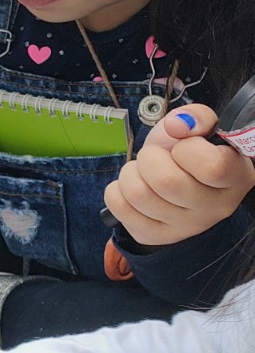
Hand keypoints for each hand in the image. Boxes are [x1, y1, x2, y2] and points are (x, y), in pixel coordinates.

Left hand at [103, 105, 254, 246]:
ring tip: (143, 171)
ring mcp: (186, 227)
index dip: (187, 149)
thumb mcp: (198, 129)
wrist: (175, 184)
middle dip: (150, 158)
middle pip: (166, 182)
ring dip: (130, 173)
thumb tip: (178, 125)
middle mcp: (216, 207)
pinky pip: (119, 205)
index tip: (184, 146)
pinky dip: (117, 189)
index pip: (212, 166)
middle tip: (156, 157)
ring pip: (138, 194)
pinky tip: (134, 187)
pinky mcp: (156, 235)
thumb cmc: (188, 156)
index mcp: (236, 178)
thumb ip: (196, 117)